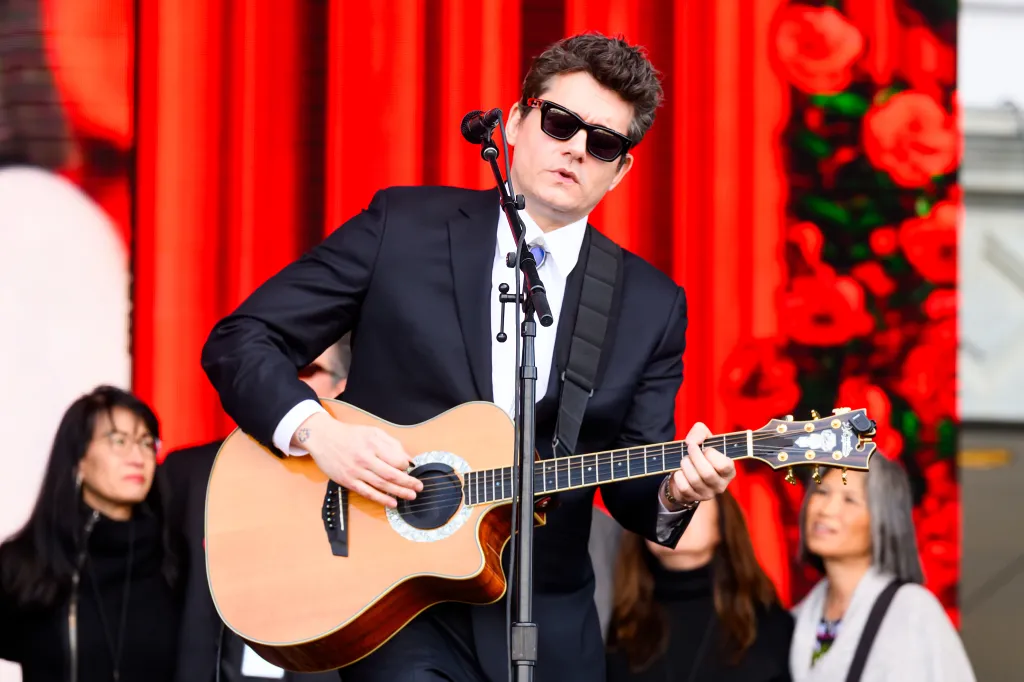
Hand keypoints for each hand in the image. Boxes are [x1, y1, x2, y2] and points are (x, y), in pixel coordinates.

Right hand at [293, 412, 422, 507]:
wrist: (323, 437)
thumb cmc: (349, 434)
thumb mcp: (373, 432)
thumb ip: (391, 444)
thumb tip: (407, 458)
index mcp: (373, 444)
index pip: (396, 459)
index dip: (406, 466)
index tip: (411, 468)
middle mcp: (365, 458)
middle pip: (391, 474)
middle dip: (408, 482)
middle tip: (419, 487)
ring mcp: (356, 471)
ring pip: (381, 485)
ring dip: (398, 492)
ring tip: (410, 496)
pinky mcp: (348, 481)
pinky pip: (367, 493)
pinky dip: (381, 499)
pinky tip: (392, 503)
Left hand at [664, 421, 735, 508]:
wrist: (687, 472)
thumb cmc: (700, 453)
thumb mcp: (703, 438)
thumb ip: (700, 432)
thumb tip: (692, 442)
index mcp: (729, 471)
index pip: (724, 466)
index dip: (711, 454)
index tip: (704, 448)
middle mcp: (721, 485)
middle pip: (707, 473)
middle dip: (694, 457)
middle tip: (689, 449)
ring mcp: (707, 494)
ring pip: (694, 480)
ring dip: (685, 465)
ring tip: (685, 459)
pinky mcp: (693, 498)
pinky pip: (684, 487)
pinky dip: (678, 476)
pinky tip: (680, 471)